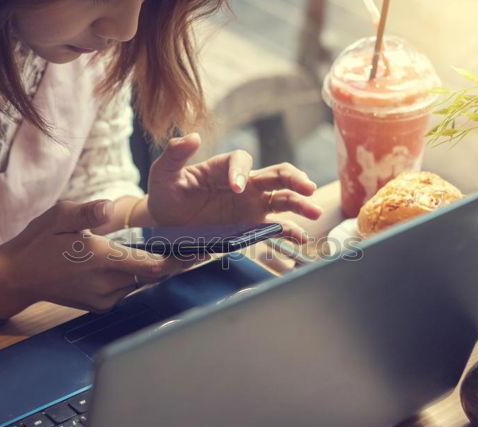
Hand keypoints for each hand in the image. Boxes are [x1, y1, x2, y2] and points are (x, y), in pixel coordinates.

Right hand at [0, 199, 188, 315]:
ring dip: (148, 269)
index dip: (177, 261)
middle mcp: (106, 284)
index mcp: (100, 260)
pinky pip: (126, 289)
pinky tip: (128, 262)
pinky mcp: (100, 305)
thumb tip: (107, 207)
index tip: (196, 252)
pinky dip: (132, 277)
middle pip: (150, 275)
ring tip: (161, 252)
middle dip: (167, 262)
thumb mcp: (59, 216)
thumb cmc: (39, 242)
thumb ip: (87, 211)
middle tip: (188, 248)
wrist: (18, 277)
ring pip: (139, 282)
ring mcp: (103, 299)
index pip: (151, 266)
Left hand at [147, 133, 322, 241]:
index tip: (236, 188)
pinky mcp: (251, 226)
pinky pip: (275, 227)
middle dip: (294, 179)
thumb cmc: (166, 195)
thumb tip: (192, 136)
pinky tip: (301, 238)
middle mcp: (244, 184)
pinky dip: (289, 232)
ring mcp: (251, 206)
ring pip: (282, 199)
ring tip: (314, 211)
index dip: (241, 171)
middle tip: (308, 187)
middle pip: (276, 174)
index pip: (242, 161)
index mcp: (224, 168)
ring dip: (300, 203)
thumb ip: (174, 155)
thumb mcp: (163, 174)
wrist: (167, 226)